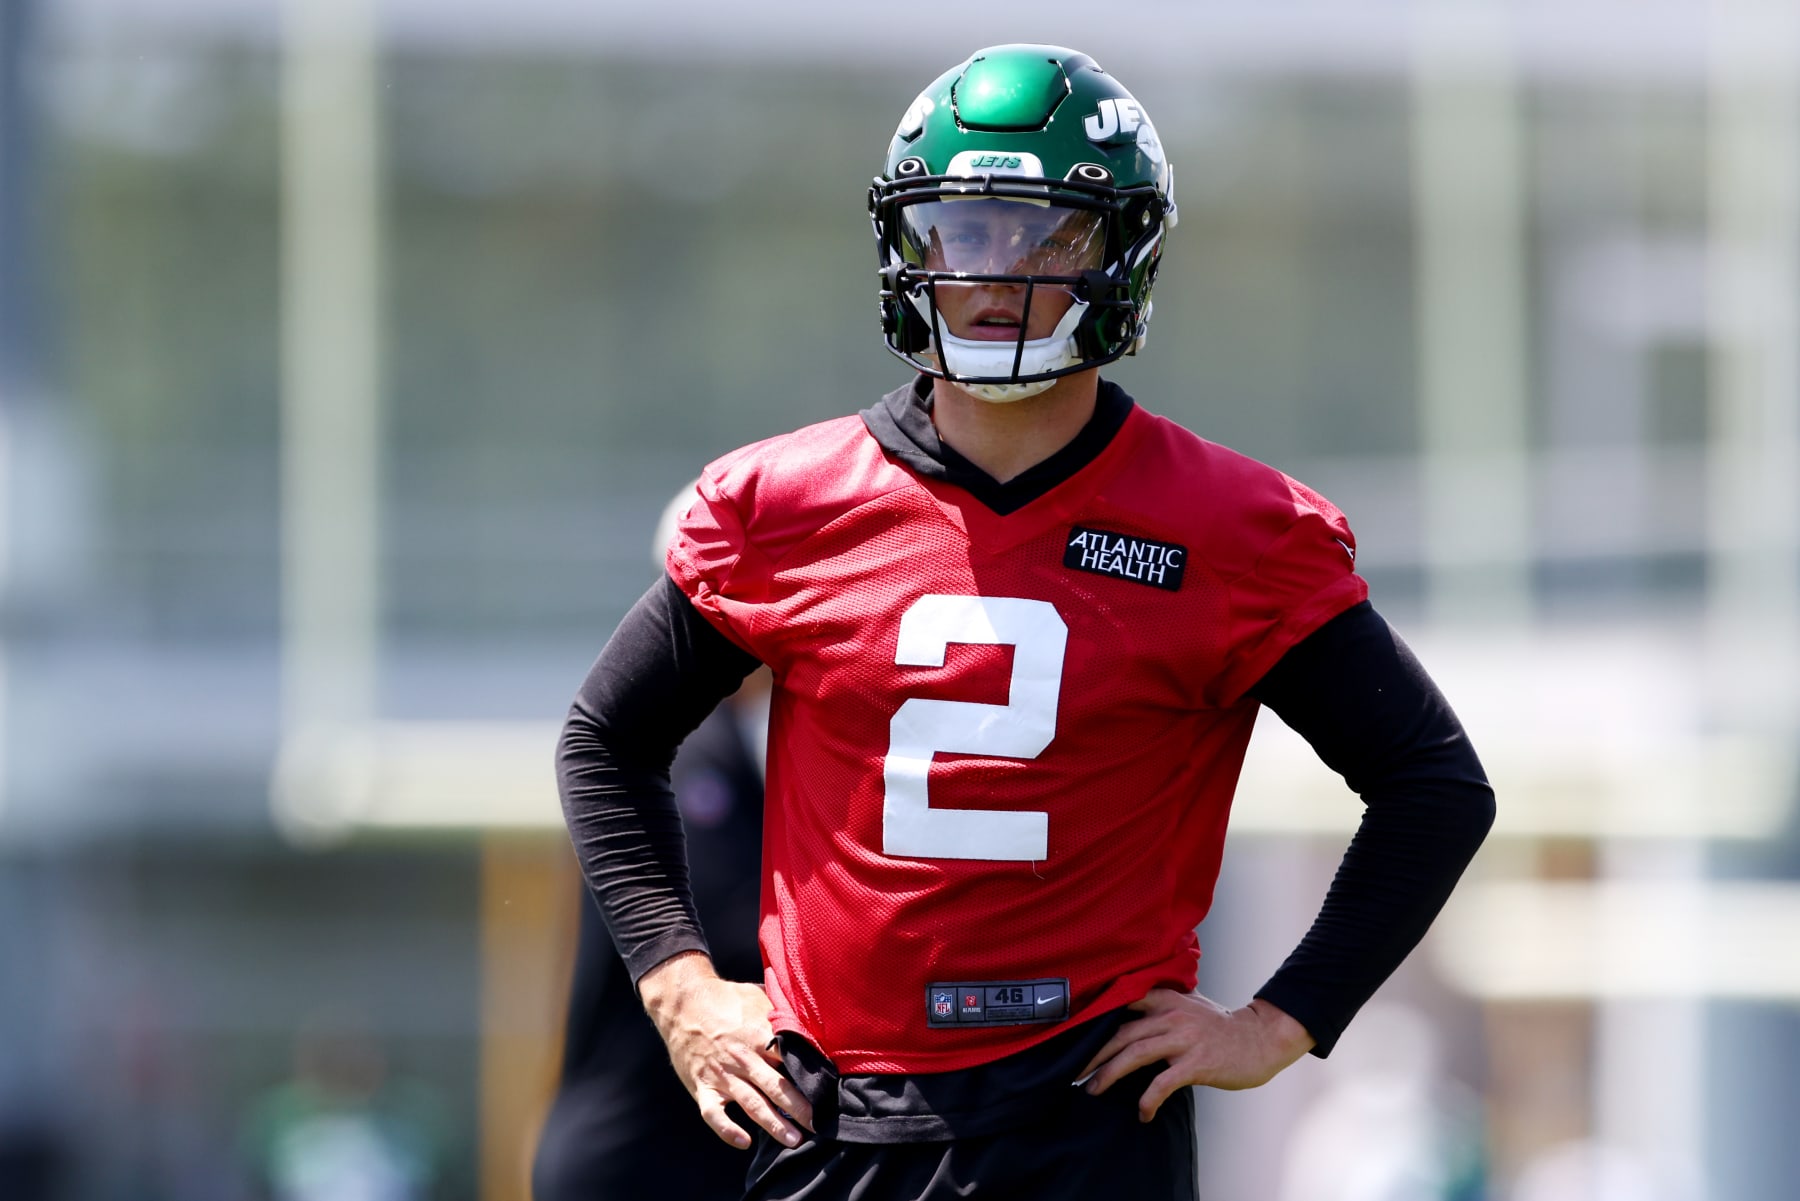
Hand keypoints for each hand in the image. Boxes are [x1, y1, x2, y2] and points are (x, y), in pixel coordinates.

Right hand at [638, 951, 814, 1149]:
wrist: (682, 1001)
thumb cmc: (725, 998)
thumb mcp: (757, 998)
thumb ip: (780, 1016)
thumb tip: (809, 1025)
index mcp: (758, 1034)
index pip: (790, 1060)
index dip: (809, 1076)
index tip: (827, 1090)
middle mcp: (742, 1058)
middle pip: (776, 1087)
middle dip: (800, 1108)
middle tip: (819, 1124)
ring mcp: (721, 1075)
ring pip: (752, 1104)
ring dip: (774, 1124)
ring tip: (794, 1140)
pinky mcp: (702, 1087)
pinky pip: (714, 1114)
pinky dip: (727, 1130)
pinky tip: (744, 1142)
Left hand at [1076, 990, 1314, 1120]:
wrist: (1260, 1039)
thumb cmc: (1223, 1025)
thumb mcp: (1190, 1003)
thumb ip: (1163, 1002)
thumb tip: (1131, 1009)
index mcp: (1166, 998)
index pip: (1122, 1003)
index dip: (1096, 1020)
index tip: (1075, 1036)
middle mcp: (1171, 1015)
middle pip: (1121, 1033)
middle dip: (1094, 1054)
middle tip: (1075, 1071)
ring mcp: (1183, 1039)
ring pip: (1134, 1055)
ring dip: (1109, 1075)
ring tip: (1094, 1090)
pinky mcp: (1196, 1063)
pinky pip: (1163, 1083)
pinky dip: (1148, 1100)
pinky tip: (1143, 1113)